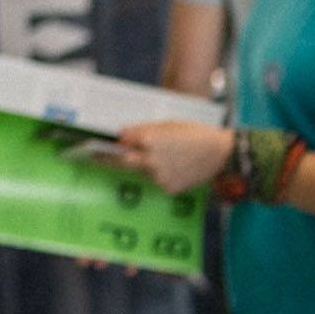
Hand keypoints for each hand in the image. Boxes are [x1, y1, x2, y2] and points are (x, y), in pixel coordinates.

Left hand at [102, 122, 234, 194]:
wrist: (220, 153)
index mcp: (148, 138)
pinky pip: (156, 181)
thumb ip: (144, 131)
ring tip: (166, 158)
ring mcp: (157, 175)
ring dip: (143, 166)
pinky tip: (177, 168)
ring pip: (141, 171)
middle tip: (93, 158)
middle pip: (120, 161)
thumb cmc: (195, 134)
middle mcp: (149, 158)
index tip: (97, 146)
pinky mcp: (167, 187)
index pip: (121, 141)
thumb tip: (123, 136)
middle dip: (107, 159)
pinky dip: (161, 175)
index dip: (112, 143)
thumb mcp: (168, 125)